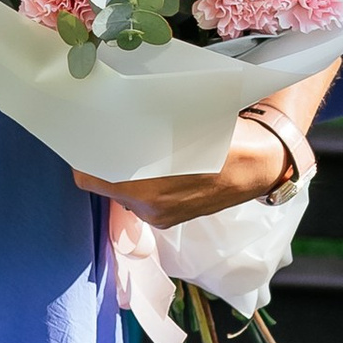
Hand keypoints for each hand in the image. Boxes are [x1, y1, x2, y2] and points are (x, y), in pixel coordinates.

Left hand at [76, 110, 300, 229]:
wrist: (259, 165)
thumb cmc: (222, 136)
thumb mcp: (180, 122)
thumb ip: (141, 129)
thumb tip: (111, 121)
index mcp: (148, 187)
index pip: (91, 176)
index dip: (84, 155)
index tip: (84, 135)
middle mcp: (149, 208)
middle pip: (105, 184)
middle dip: (102, 161)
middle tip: (103, 137)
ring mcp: (158, 217)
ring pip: (122, 193)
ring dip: (121, 173)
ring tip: (130, 148)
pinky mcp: (168, 221)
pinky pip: (140, 201)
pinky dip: (140, 184)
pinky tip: (153, 165)